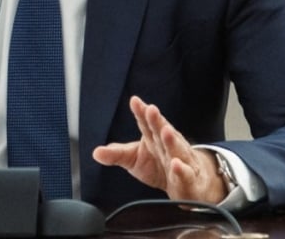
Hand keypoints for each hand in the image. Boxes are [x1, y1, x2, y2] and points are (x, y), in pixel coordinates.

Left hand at [92, 96, 226, 203]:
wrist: (186, 183)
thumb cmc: (158, 165)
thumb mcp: (133, 159)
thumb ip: (116, 154)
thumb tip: (95, 152)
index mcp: (153, 137)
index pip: (146, 123)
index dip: (141, 112)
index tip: (135, 101)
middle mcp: (168, 144)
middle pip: (162, 131)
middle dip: (157, 120)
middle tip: (151, 109)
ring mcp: (180, 159)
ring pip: (176, 148)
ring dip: (171, 139)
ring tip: (165, 130)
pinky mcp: (189, 177)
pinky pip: (186, 173)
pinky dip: (181, 170)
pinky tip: (176, 164)